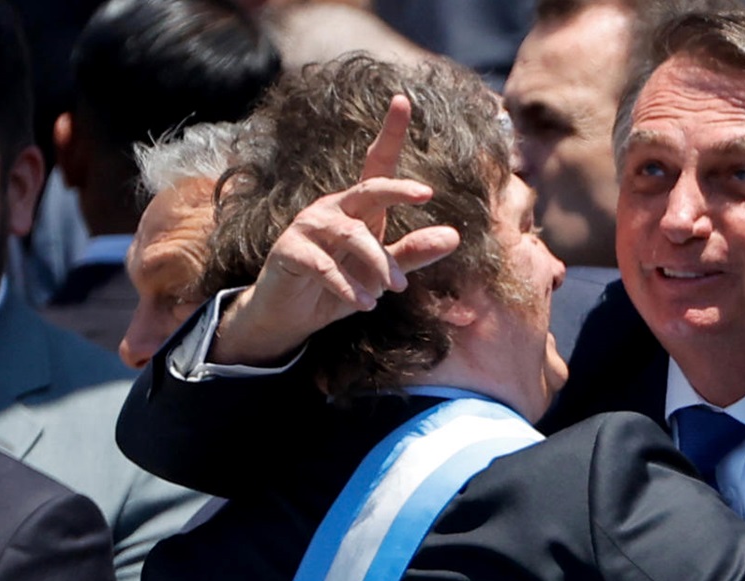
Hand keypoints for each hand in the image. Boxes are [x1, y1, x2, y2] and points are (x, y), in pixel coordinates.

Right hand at [210, 95, 460, 365]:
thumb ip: (414, 254)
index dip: (389, 133)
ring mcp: (308, 226)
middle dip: (397, 189)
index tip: (402, 100)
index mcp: (358, 206)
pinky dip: (347, 285)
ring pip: (350, 234)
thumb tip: (454, 236)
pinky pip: (323, 265)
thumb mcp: (383, 272)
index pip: (377, 165)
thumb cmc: (343, 285)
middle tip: (426, 193)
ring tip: (394, 289)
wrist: (293, 315)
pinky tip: (365, 303)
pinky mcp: (289, 251)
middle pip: (368, 189)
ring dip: (377, 263)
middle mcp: (333, 208)